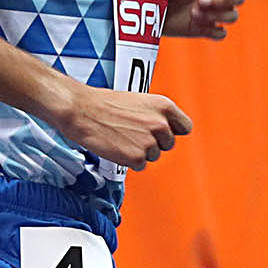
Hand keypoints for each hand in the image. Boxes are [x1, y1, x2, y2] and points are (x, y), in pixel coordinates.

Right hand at [52, 84, 191, 168]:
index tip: (163, 133)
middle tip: (132, 134)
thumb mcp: (140, 101)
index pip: (185, 127)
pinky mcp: (137, 158)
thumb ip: (156, 115)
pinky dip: (128, 160)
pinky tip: (117, 147)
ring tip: (121, 137)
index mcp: (164, 106)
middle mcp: (161, 124)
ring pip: (153, 156)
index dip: (172, 131)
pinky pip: (140, 166)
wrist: (82, 110)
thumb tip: (166, 131)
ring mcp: (150, 142)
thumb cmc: (105, 104)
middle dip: (154, 142)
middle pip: (169, 144)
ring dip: (139, 151)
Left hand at [159, 0, 244, 38]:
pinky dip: (214, 30)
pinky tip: (196, 23)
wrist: (142, 5)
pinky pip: (221, 33)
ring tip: (194, 12)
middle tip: (200, 1)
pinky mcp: (204, 29)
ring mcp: (211, 12)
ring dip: (217, 15)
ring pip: (233, 16)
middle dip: (223, 0)